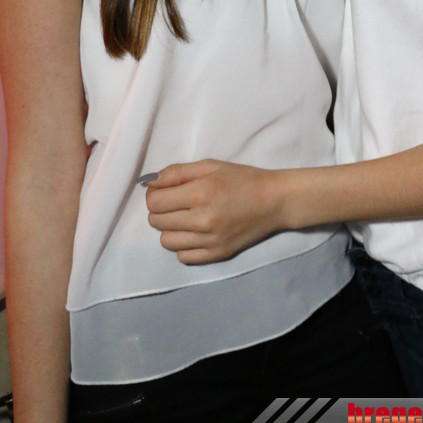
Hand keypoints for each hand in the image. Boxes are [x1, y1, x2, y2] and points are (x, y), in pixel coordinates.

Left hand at [145, 160, 281, 263]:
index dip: (155, 194)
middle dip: (161, 210)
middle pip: (157, 221)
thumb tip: (149, 182)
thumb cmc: (242, 179)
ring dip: (170, 228)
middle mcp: (203, 220)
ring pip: (166, 241)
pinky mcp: (216, 255)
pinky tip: (195, 232)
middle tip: (177, 202)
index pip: (155, 202)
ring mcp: (210, 241)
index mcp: (201, 193)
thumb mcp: (211, 166)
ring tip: (186, 218)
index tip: (165, 191)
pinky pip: (183, 256)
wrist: (273, 201)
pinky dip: (184, 245)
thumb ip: (177, 172)